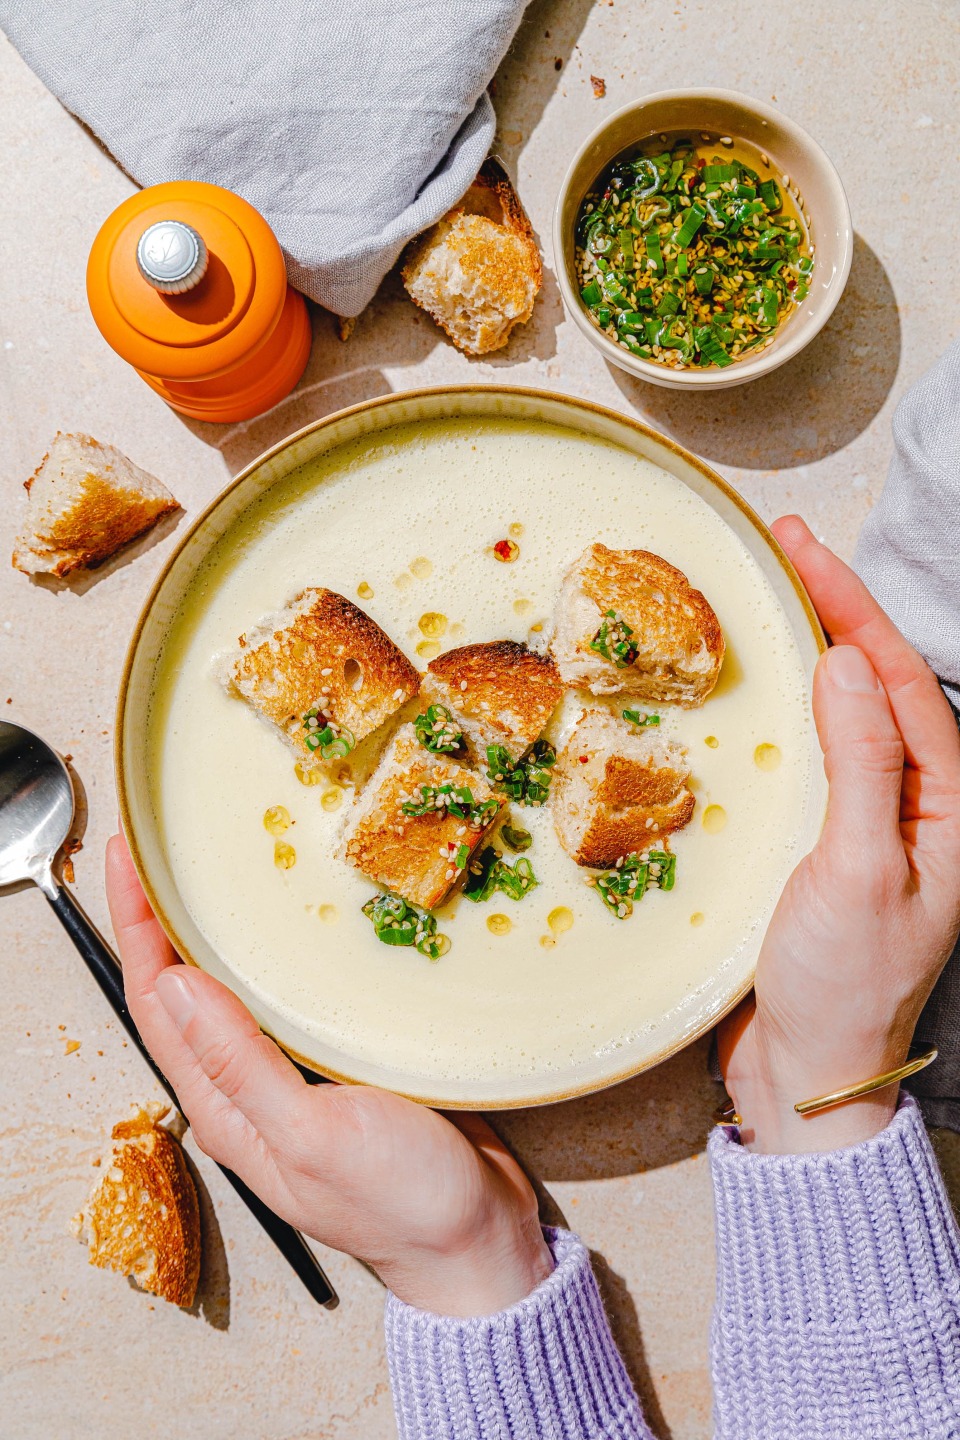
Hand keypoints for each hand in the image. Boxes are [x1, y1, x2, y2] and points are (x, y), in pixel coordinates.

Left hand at [105, 834, 552, 1314]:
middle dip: (169, 919)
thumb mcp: (312, 1133)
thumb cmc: (398, 1201)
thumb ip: (240, 1064)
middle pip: (190, 991)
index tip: (134, 861)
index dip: (137, 929)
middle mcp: (251, 1090)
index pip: (158, 1006)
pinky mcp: (347, 1065)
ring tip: (228, 868)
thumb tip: (173, 984)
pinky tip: (307, 922)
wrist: (477, 1242)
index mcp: (228, 1110)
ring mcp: (299, 1077)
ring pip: (245, 990)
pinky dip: (288, 954)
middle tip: (173, 849)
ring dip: (226, 931)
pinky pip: (299, 999)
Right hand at [719, 515, 959, 1154]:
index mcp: (947, 807)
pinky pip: (813, 756)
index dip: (854, 606)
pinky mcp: (826, 843)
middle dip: (836, 610)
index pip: (900, 680)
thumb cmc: (846, 985)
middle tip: (783, 545)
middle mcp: (918, 805)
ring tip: (772, 596)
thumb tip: (844, 663)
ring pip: (845, 714)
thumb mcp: (860, 870)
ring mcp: (872, 822)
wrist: (809, 1076)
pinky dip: (786, 711)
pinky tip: (761, 692)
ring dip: (810, 651)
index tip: (804, 548)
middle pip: (878, 683)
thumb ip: (861, 765)